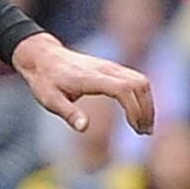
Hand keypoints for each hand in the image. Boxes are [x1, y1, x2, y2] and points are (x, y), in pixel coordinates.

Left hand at [13, 34, 154, 136]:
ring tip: (143, 127)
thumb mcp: (50, 99)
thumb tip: (84, 128)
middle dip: (146, 109)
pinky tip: (138, 113)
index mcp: (90, 77)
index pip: (123, 89)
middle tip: (144, 132)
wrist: (42, 56)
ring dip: (147, 103)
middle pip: (139, 84)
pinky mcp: (111, 67)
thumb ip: (68, 113)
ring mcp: (110, 66)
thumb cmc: (45, 80)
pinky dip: (142, 96)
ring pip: (140, 80)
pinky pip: (135, 79)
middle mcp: (104, 69)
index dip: (134, 109)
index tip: (136, 128)